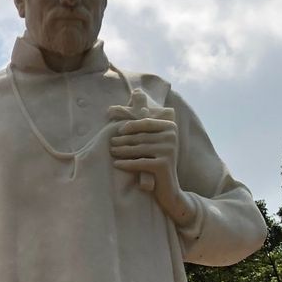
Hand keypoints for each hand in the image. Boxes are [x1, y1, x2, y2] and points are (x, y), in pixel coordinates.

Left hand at [107, 87, 195, 228]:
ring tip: (111, 152)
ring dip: (121, 150)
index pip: (144, 122)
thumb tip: (135, 92)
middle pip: (139, 136)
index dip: (129, 126)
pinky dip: (126, 164)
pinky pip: (139, 162)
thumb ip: (145, 125)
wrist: (169, 189)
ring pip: (137, 148)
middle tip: (110, 143)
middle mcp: (171, 136)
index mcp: (170, 127)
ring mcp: (168, 150)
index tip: (116, 130)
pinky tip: (116, 165)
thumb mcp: (153, 142)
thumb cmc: (156, 162)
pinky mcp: (163, 164)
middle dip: (122, 140)